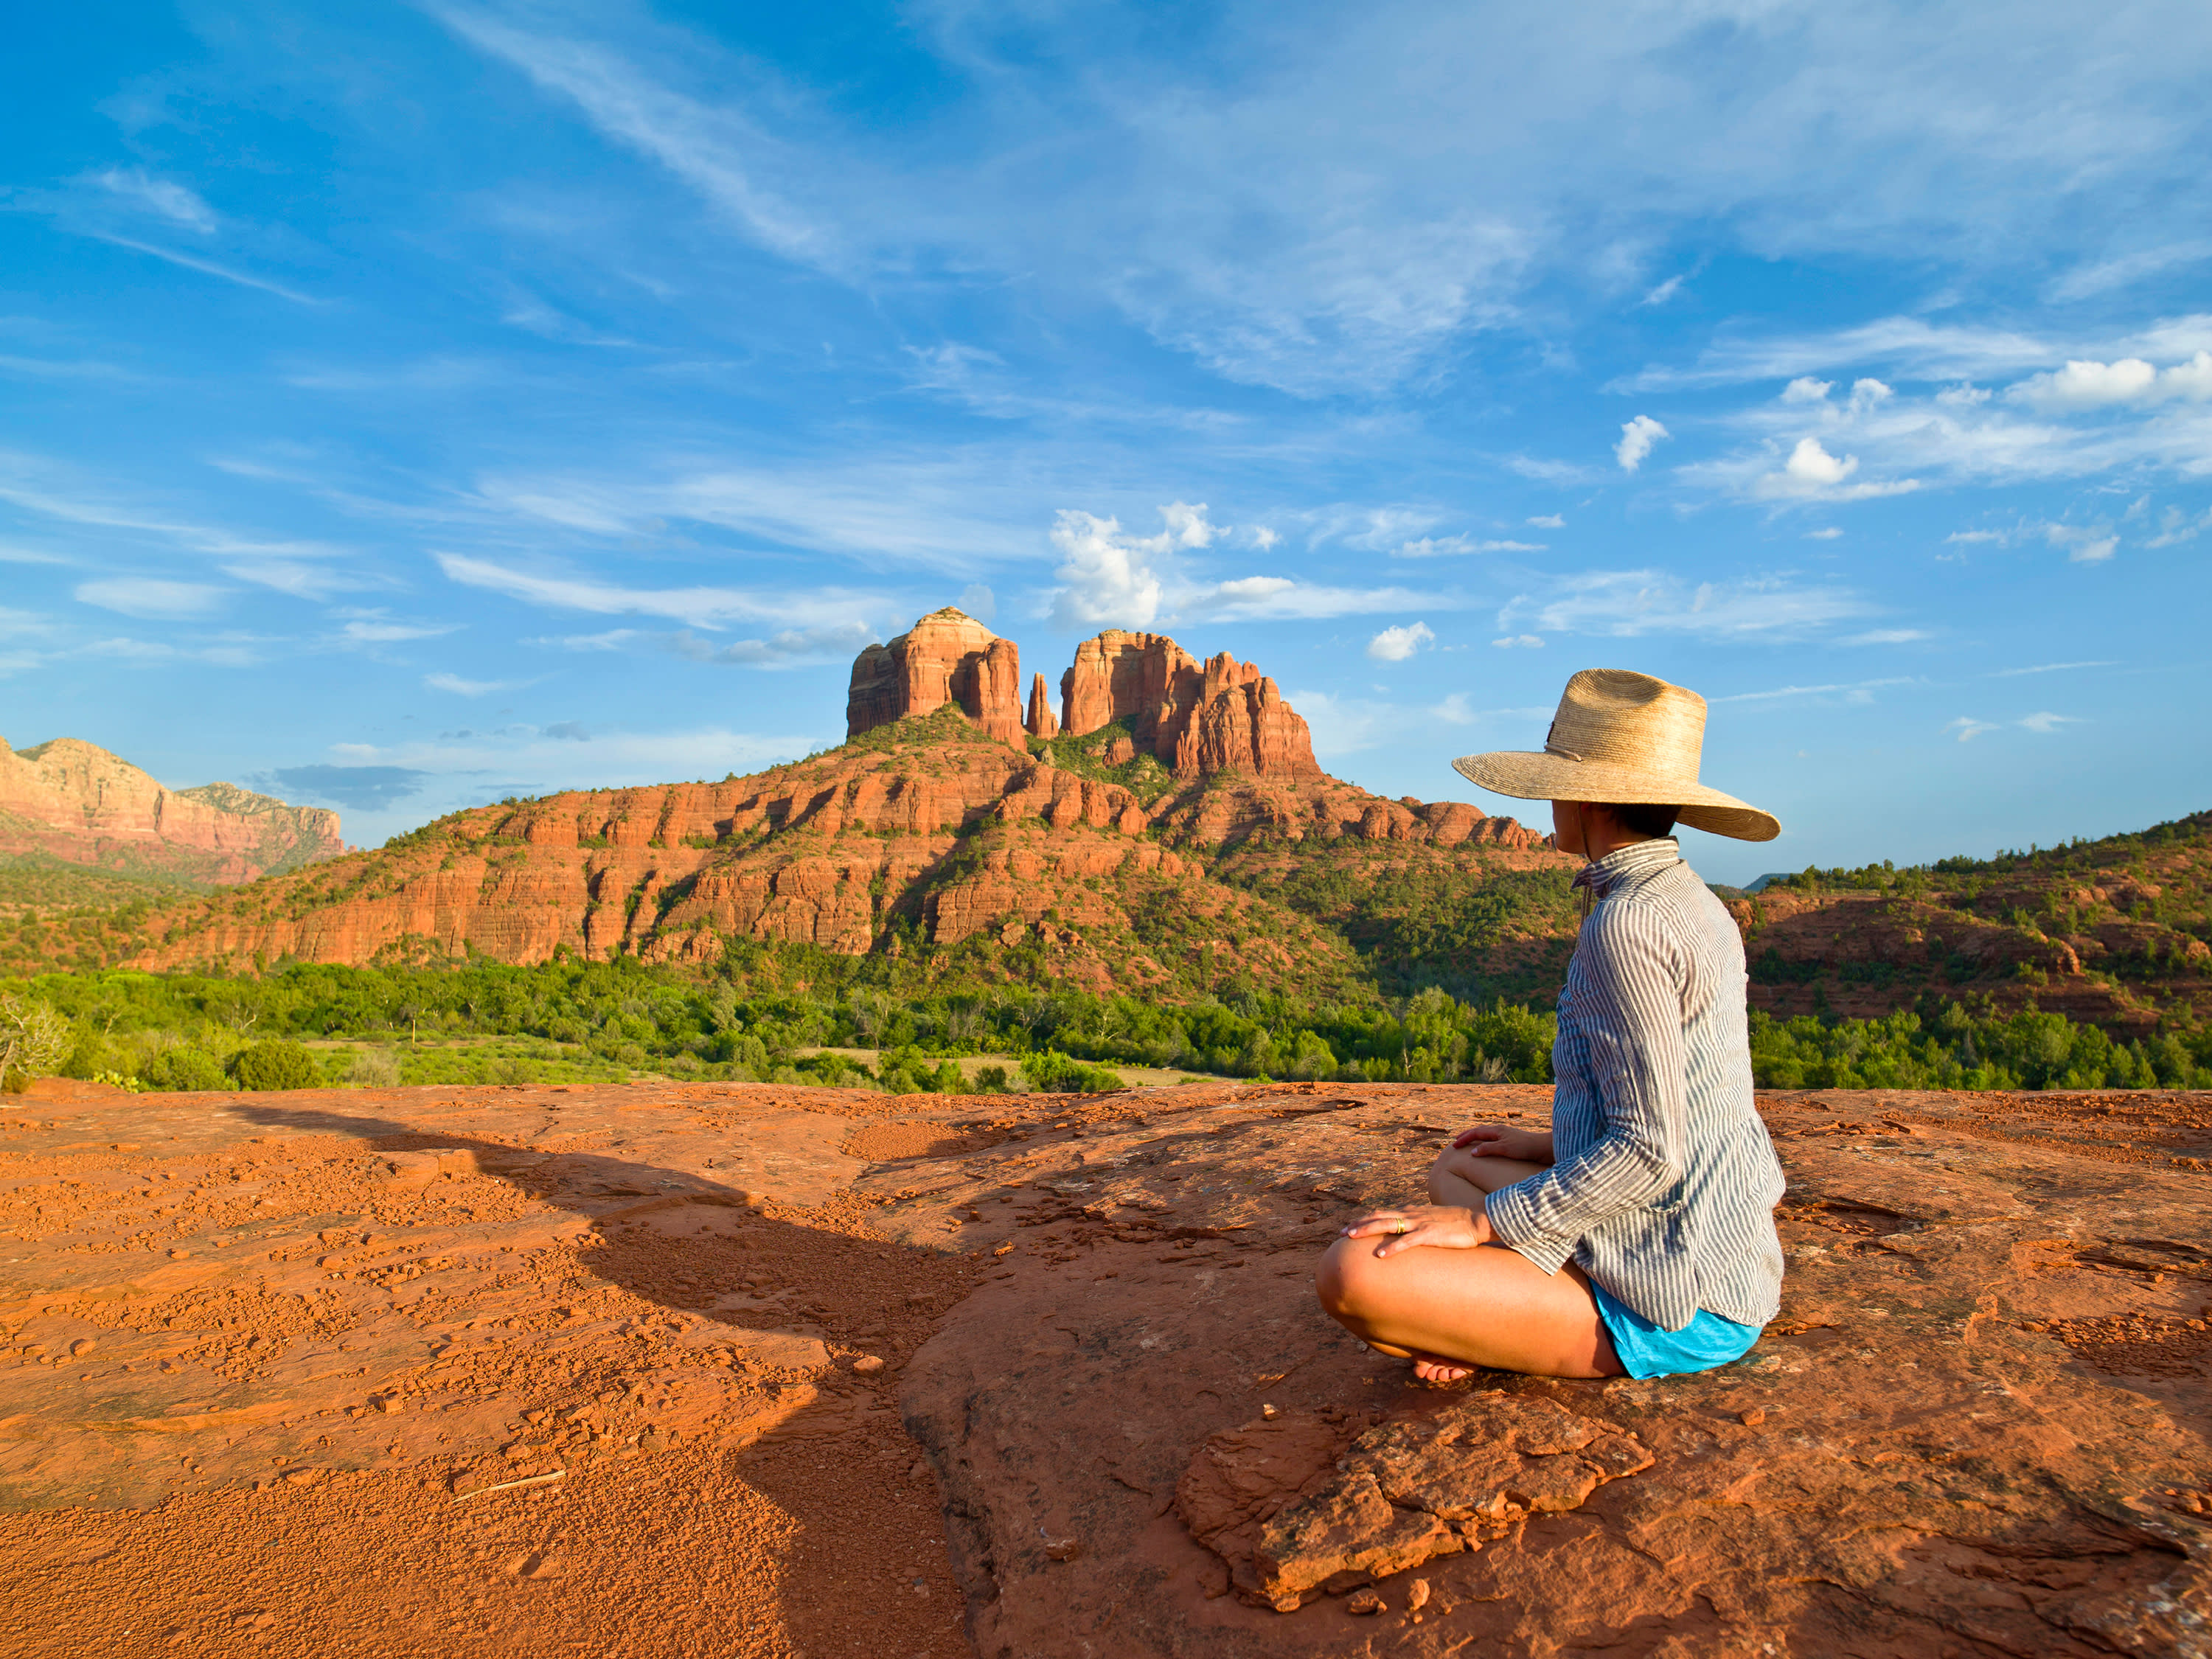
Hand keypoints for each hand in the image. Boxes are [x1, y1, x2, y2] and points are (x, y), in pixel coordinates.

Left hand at [1340, 1202, 1491, 1258]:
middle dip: (1358, 1224)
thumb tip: (1405, 1235)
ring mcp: (1419, 1223)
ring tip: (1350, 1238)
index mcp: (1411, 1212)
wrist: (1476, 1220)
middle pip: (1378, 1217)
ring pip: (1387, 1224)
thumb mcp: (1431, 1221)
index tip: (1349, 1228)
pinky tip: (1380, 1255)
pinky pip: (1407, 1241)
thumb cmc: (1455, 1223)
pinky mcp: (1430, 1234)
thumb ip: (1417, 1226)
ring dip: (1367, 1230)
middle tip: (1341, 1233)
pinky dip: (1392, 1248)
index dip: (1364, 1219)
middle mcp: (1411, 1214)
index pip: (1382, 1213)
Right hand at [1451, 1123, 1553, 1162]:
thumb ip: (1489, 1149)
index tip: (1454, 1145)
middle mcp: (1500, 1130)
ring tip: (1468, 1142)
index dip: (1464, 1138)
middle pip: (1479, 1131)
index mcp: (1497, 1130)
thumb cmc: (1525, 1147)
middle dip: (1467, 1135)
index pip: (1475, 1133)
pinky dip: (1484, 1141)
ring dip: (1475, 1137)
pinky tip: (1486, 1146)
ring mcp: (1506, 1135)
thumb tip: (1472, 1151)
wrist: (1543, 1148)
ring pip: (1486, 1134)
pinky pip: (1492, 1139)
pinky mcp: (1511, 1141)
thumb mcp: (1505, 1149)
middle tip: (1457, 1140)